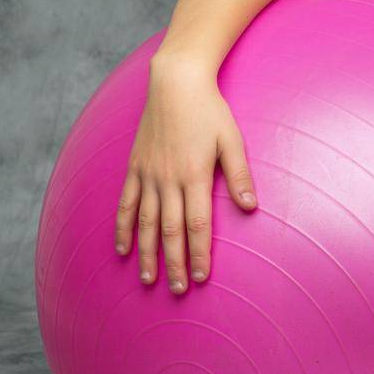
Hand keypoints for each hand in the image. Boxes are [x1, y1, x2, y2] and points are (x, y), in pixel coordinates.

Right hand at [114, 56, 258, 292]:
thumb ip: (239, 175)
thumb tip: (250, 206)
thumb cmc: (210, 111)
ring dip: (148, 253)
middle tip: (176, 289)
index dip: (199, 253)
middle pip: (171, 231)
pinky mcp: (134, 167)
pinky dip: (123, 227)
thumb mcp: (232, 140)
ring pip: (146, 223)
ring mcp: (147, 174)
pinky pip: (126, 203)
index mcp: (195, 175)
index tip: (200, 277)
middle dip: (174, 262)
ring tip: (150, 279)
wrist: (175, 83)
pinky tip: (124, 248)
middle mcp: (168, 179)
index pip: (198, 225)